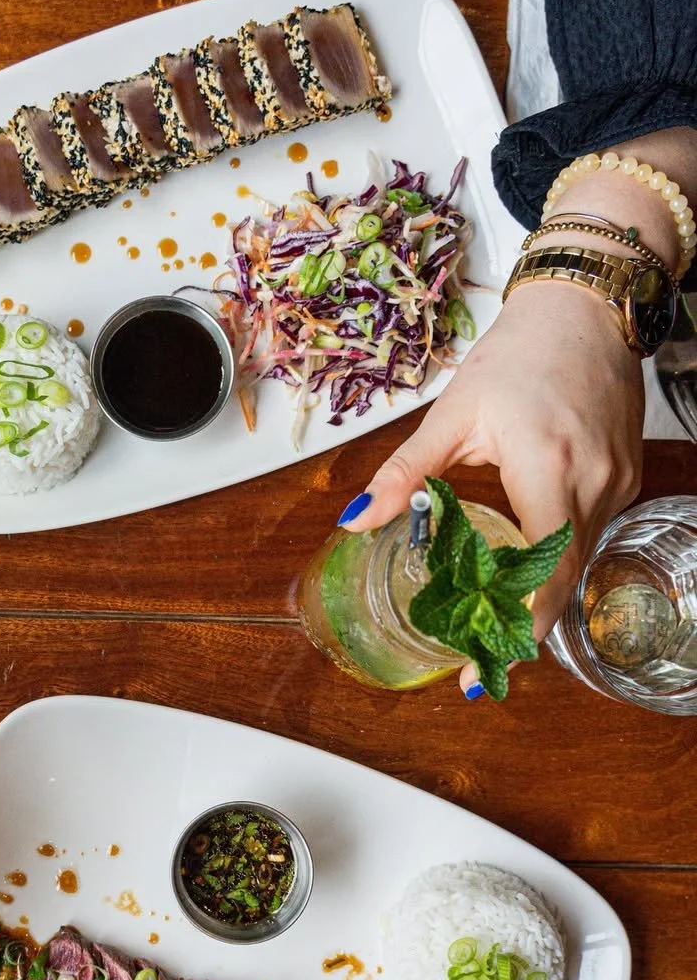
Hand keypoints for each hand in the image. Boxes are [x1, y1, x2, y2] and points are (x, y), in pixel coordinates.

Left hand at [337, 279, 643, 694]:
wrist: (586, 308)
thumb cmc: (523, 353)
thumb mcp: (452, 414)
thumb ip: (404, 473)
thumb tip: (354, 519)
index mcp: (549, 468)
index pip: (543, 574)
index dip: (512, 630)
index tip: (478, 671)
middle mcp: (594, 484)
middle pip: (561, 581)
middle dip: (517, 626)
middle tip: (474, 658)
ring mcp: (619, 484)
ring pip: (578, 562)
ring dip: (536, 595)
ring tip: (489, 622)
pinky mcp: (626, 479)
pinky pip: (590, 536)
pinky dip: (555, 561)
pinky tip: (521, 571)